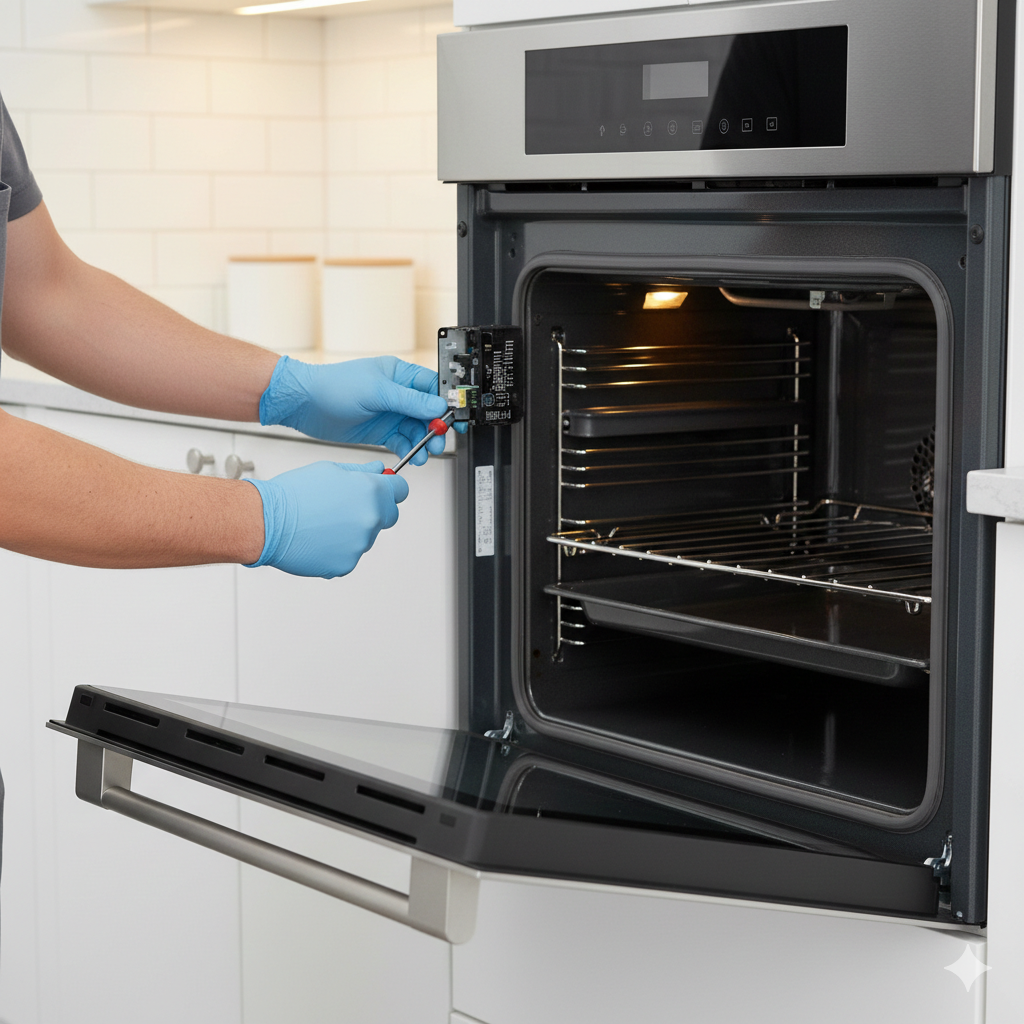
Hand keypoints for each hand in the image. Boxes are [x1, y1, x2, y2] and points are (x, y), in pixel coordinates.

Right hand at [245, 461, 408, 578]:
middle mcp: (371, 518)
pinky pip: (349, 556)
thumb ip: (361, 472)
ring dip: (352, 532)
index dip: (390, 489)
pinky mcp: (347, 564)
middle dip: (373, 511)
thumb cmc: (293, 494)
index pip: (400, 490)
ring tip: (322, 523)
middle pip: (388, 516)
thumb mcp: (330, 470)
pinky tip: (317, 539)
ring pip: (365, 537)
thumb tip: (379, 470)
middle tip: (345, 508)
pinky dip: (337, 550)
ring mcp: (360, 544)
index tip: (383, 490)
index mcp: (371, 492)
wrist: (267, 522)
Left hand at [259, 355, 456, 466]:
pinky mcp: (381, 430)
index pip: (433, 388)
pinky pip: (402, 441)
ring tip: (424, 453)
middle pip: (428, 412)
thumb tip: (437, 406)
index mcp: (399, 374)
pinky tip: (412, 455)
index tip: (454, 418)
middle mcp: (397, 393)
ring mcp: (389, 413)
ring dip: (423, 442)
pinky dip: (409, 449)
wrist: (305, 404)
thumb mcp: (376, 391)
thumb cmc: (333, 387)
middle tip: (438, 441)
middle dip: (436, 428)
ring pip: (417, 429)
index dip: (446, 403)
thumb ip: (409, 401)